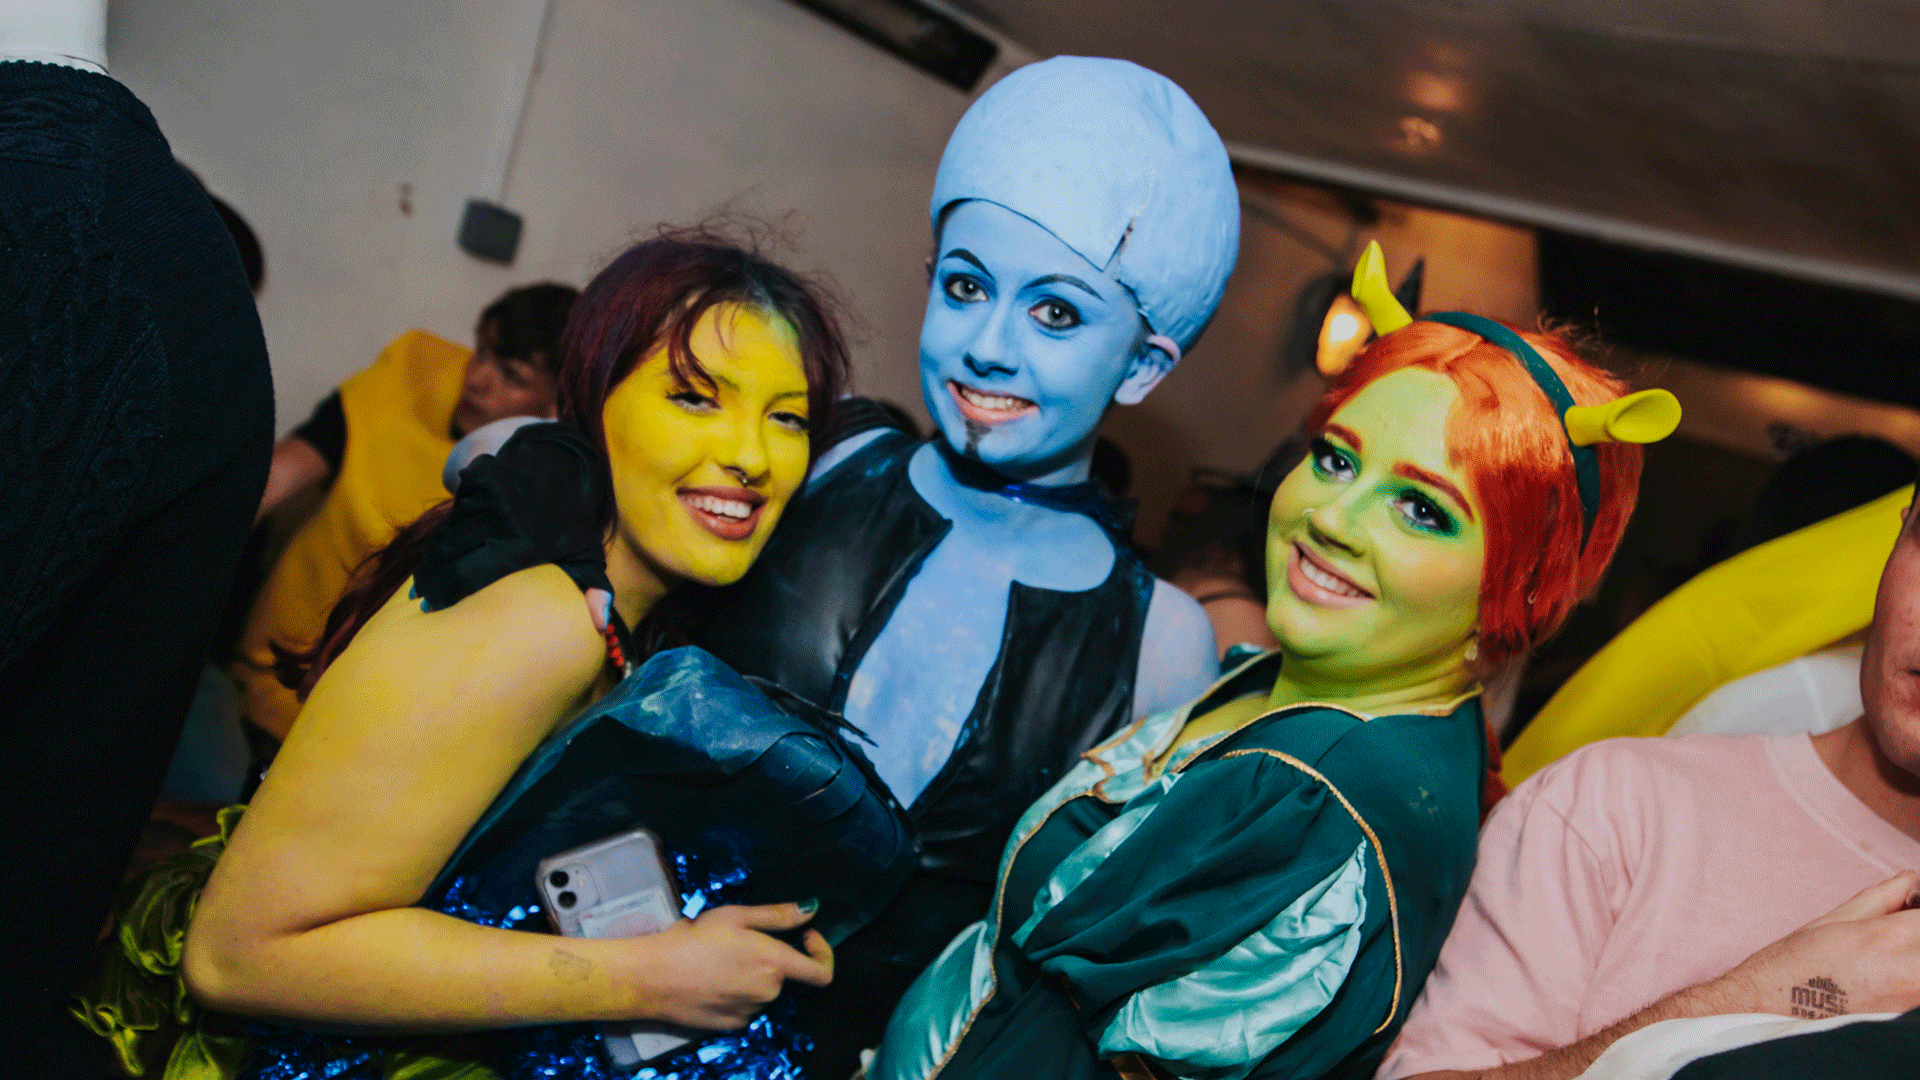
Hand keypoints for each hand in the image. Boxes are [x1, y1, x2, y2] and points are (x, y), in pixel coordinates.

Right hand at [623, 901, 832, 1029]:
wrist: (653, 977)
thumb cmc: (694, 939)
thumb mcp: (735, 916)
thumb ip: (778, 916)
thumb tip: (811, 910)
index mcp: (774, 964)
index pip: (821, 973)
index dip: (822, 952)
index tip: (805, 935)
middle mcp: (768, 992)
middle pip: (784, 975)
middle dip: (770, 958)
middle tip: (738, 940)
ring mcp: (750, 1012)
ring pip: (762, 990)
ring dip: (751, 975)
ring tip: (718, 959)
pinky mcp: (732, 1025)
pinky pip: (745, 1006)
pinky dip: (737, 993)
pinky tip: (712, 980)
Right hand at [1695, 871, 1919, 1018]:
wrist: (1769, 1012)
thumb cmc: (1793, 967)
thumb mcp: (1833, 921)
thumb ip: (1882, 899)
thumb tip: (1909, 881)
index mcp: (1889, 938)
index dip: (1917, 910)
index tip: (1908, 910)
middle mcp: (1910, 973)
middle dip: (1914, 935)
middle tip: (1896, 932)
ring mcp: (1912, 1004)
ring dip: (1910, 958)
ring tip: (1883, 958)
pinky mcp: (1905, 1022)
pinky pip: (1915, 992)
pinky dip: (1906, 979)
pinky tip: (1881, 979)